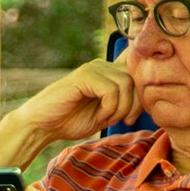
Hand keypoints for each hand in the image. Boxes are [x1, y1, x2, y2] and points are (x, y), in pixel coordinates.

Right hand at [9, 57, 141, 143]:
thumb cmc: (70, 120)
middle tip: (124, 121)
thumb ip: (124, 102)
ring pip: (125, 83)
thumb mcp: (106, 112)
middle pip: (135, 78)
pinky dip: (109, 107)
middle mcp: (102, 65)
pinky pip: (111, 90)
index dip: (143, 88)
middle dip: (134, 104)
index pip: (136, 69)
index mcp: (108, 72)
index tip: (133, 113)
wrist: (41, 125)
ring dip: (121, 107)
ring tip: (107, 119)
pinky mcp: (84, 76)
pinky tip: (99, 115)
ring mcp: (93, 69)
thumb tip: (147, 97)